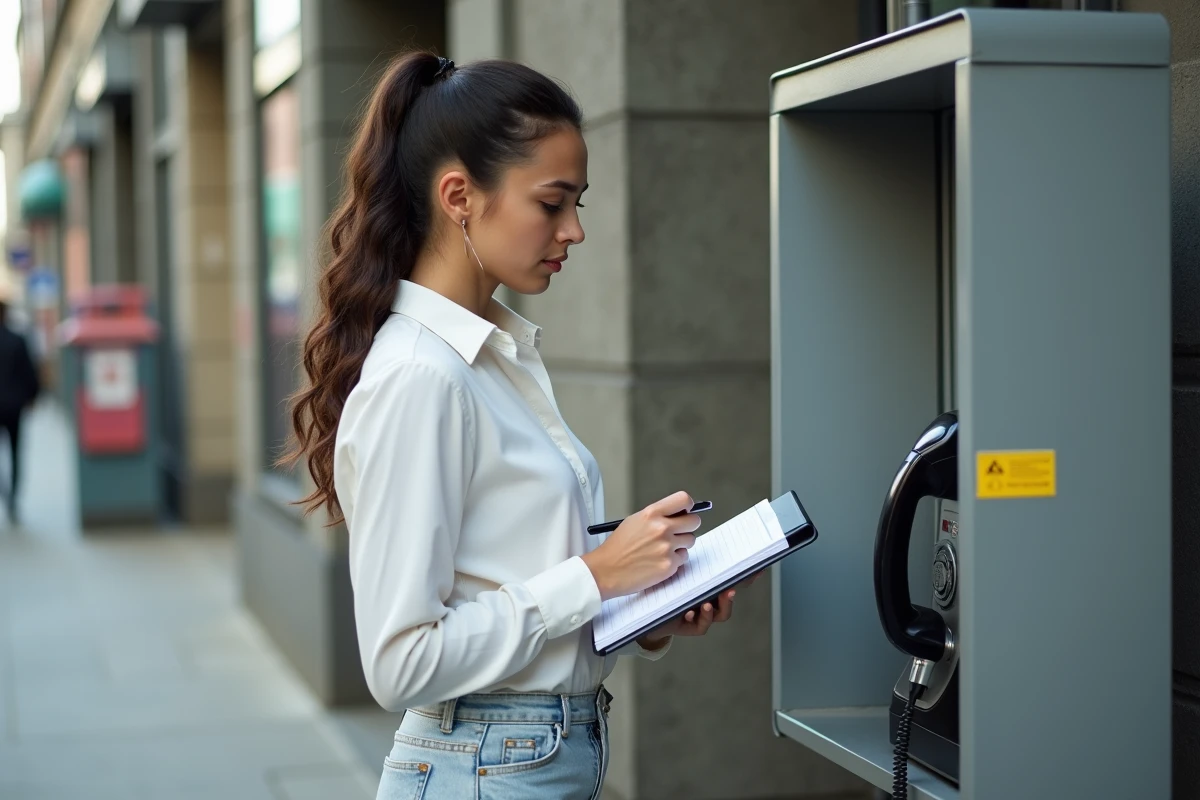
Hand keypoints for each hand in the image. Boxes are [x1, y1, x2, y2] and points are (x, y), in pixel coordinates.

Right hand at [581, 491, 700, 600]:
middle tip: (678, 532)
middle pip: (694, 521)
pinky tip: (659, 561)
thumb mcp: (634, 521)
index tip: (686, 511)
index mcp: (651, 514)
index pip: (683, 500)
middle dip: (688, 526)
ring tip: (663, 549)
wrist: (606, 570)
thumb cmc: (617, 547)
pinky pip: (683, 559)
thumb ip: (657, 516)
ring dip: (681, 545)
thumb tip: (677, 516)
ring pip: (690, 541)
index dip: (688, 506)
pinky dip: (674, 561)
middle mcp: (661, 528)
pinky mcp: (669, 565)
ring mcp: (667, 547)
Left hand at [636, 569, 765, 645]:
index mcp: (712, 586)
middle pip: (731, 598)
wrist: (649, 609)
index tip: (758, 569)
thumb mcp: (681, 571)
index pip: (734, 580)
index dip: (748, 576)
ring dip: (717, 608)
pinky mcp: (693, 627)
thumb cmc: (667, 586)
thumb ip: (694, 562)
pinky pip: (700, 625)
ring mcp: (705, 615)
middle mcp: (713, 601)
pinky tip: (689, 611)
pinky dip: (697, 617)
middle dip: (733, 594)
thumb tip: (704, 541)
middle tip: (730, 589)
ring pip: (721, 614)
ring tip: (706, 603)